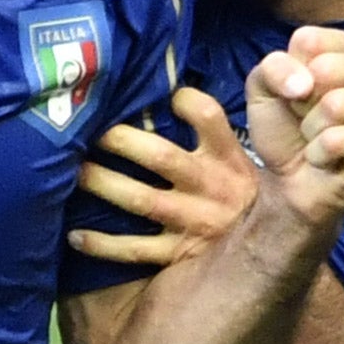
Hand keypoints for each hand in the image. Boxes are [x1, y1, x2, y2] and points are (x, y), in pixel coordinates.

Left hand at [69, 86, 255, 264]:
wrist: (269, 251)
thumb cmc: (238, 195)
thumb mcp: (237, 161)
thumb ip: (209, 132)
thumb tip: (168, 90)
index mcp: (227, 157)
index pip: (209, 116)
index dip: (183, 100)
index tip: (156, 93)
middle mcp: (211, 186)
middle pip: (162, 157)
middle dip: (122, 142)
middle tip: (89, 132)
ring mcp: (195, 221)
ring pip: (142, 200)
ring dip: (104, 185)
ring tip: (75, 173)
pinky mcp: (179, 253)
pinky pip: (135, 249)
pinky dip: (102, 244)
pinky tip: (74, 236)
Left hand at [247, 26, 343, 228]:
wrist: (291, 180)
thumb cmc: (284, 127)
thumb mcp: (262, 90)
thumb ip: (273, 69)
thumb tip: (304, 83)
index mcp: (343, 47)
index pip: (309, 40)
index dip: (289, 71)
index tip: (294, 91)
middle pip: (324, 69)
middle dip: (301, 102)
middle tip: (306, 117)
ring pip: (335, 105)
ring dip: (312, 130)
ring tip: (318, 137)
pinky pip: (341, 138)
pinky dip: (321, 153)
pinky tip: (328, 157)